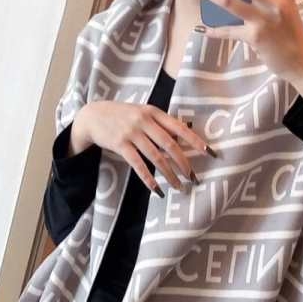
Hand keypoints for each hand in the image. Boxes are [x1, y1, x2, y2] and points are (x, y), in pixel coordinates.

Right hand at [71, 101, 217, 195]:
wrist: (93, 115)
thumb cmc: (123, 115)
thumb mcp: (143, 112)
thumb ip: (161, 123)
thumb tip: (186, 136)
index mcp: (154, 112)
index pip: (179, 127)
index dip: (195, 140)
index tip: (209, 153)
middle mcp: (144, 121)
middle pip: (170, 144)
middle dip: (184, 163)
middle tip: (193, 178)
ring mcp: (132, 133)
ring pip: (156, 157)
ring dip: (169, 174)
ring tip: (178, 187)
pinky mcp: (120, 145)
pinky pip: (138, 165)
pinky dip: (148, 179)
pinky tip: (156, 190)